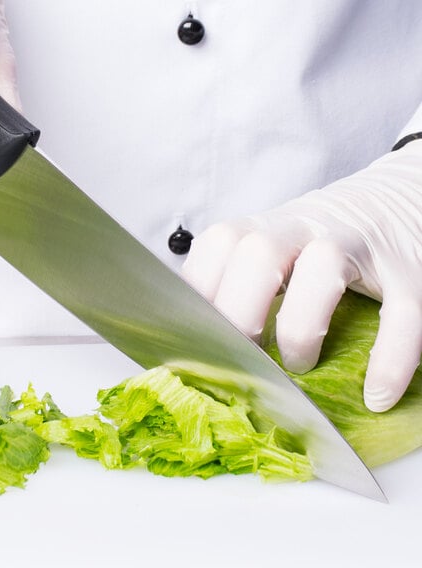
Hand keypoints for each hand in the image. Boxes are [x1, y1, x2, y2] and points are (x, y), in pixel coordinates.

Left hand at [182, 141, 421, 411]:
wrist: (393, 200)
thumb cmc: (316, 241)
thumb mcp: (270, 245)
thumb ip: (235, 279)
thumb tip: (194, 337)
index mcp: (263, 226)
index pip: (217, 246)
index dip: (200, 294)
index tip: (198, 338)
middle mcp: (303, 226)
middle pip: (258, 253)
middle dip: (239, 312)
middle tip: (242, 357)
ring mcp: (356, 243)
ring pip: (324, 267)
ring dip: (301, 327)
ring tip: (298, 366)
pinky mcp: (406, 270)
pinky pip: (402, 312)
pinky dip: (390, 358)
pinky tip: (377, 394)